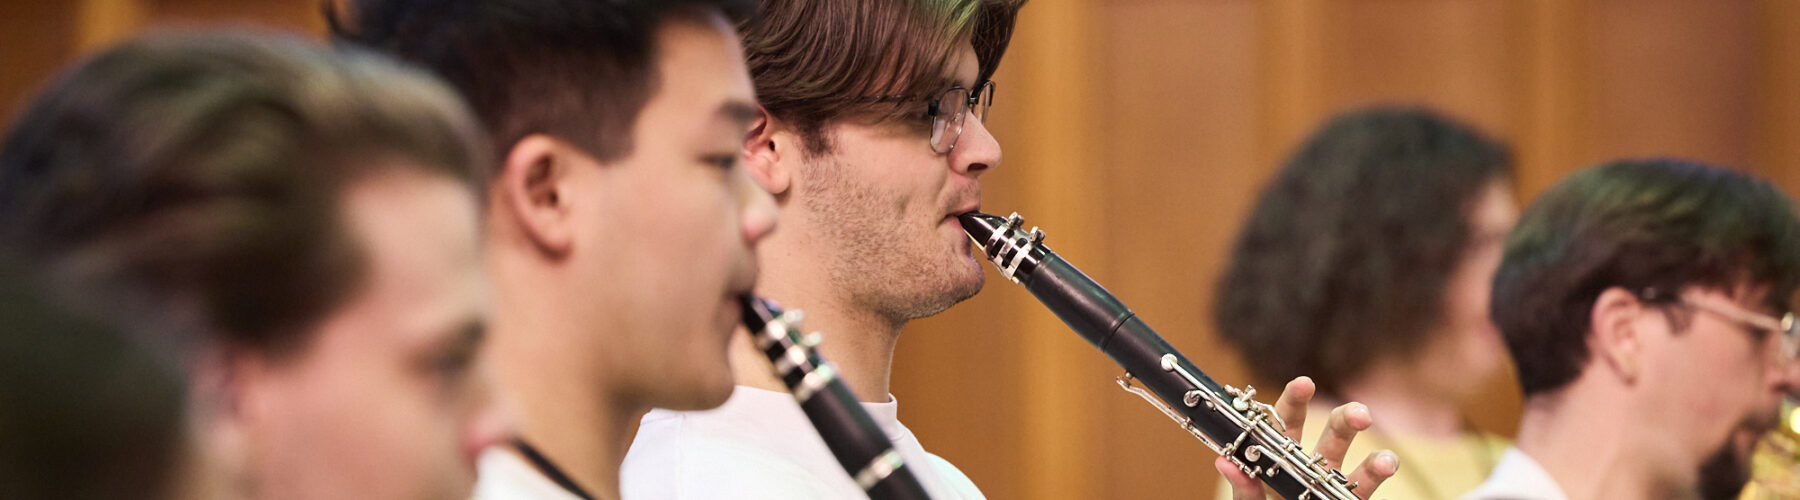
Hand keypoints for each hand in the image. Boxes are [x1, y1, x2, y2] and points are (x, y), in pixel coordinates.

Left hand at [1214, 376, 1398, 499]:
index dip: (1294, 400)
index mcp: (1280, 457)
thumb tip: (1224, 462)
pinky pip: (1366, 486)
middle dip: (1345, 417)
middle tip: (1358, 414)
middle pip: (1331, 432)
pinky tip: (1387, 461)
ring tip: (1372, 432)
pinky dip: (1379, 470)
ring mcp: (1332, 481)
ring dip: (1367, 444)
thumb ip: (1243, 488)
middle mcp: (1311, 463)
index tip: (1304, 383)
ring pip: (1355, 458)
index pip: (1286, 422)